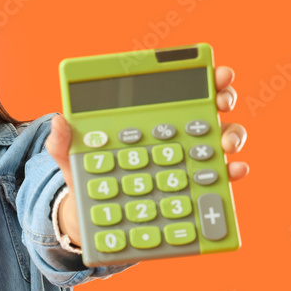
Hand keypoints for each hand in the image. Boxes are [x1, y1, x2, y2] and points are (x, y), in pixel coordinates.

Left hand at [45, 64, 250, 245]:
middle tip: (221, 101)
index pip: (181, 88)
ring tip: (225, 143)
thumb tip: (58, 121)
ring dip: (231, 135)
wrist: (98, 217)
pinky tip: (232, 171)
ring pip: (223, 139)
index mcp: (152, 117)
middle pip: (212, 107)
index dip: (205, 76)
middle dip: (223, 98)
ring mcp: (193, 160)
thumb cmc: (91, 177)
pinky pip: (220, 179)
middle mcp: (180, 133)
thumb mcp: (74, 159)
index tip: (216, 72)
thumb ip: (65, 141)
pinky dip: (231, 173)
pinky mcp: (198, 190)